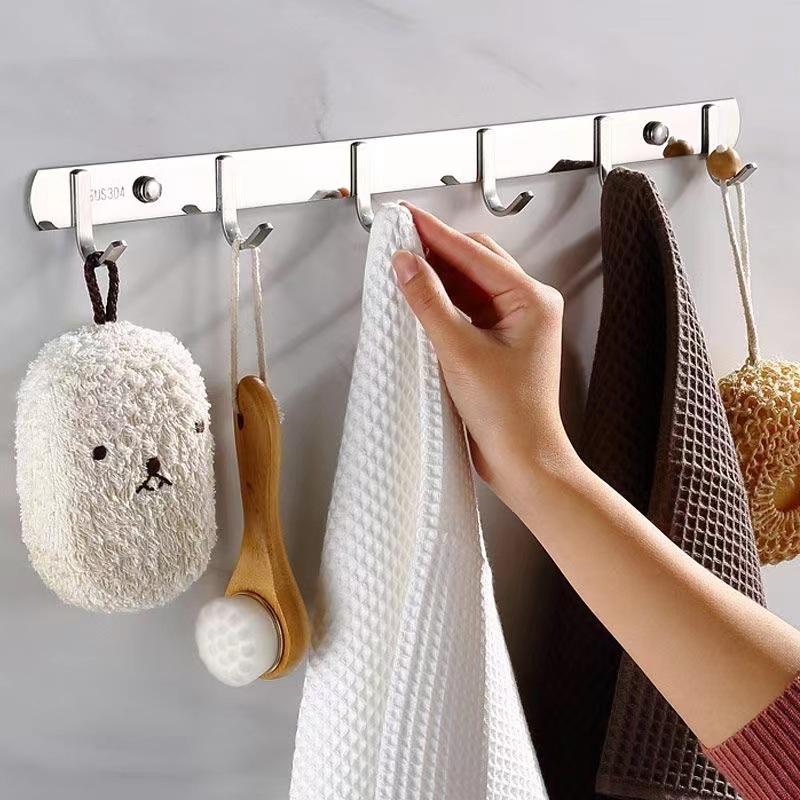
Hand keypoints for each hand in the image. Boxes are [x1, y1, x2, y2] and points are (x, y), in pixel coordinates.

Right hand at [392, 203, 578, 511]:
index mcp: (530, 299)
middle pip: (474, 262)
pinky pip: (467, 310)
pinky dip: (443, 303)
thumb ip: (429, 303)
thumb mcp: (459, 352)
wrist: (523, 460)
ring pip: (469, 285)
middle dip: (436, 251)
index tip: (405, 216)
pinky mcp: (499, 343)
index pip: (474, 253)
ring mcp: (514, 324)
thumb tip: (405, 264)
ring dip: (437, 277)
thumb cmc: (508, 414)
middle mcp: (527, 306)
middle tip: (399, 240)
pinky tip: (419, 301)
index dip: (435, 233)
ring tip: (402, 268)